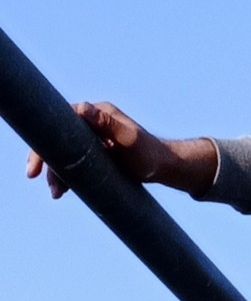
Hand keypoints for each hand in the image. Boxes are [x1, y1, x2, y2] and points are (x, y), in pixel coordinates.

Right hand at [25, 101, 216, 197]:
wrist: (165, 168)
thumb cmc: (150, 154)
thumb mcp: (129, 139)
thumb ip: (107, 124)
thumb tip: (82, 108)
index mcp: (99, 114)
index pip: (62, 120)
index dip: (44, 140)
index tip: (37, 162)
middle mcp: (93, 123)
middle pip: (58, 137)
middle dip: (45, 159)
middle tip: (35, 176)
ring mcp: (94, 138)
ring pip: (64, 152)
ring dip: (56, 172)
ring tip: (57, 193)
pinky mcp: (96, 152)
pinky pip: (74, 162)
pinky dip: (66, 175)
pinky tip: (62, 190)